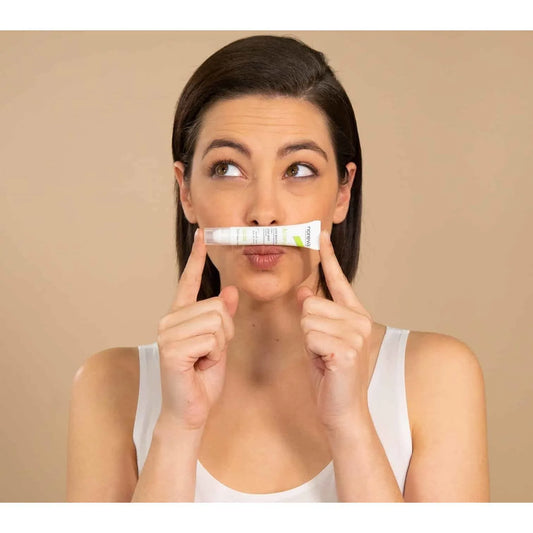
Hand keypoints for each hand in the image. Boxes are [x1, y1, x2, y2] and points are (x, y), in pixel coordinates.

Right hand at [156, 229, 238, 429]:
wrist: (190, 410)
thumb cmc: (202, 377)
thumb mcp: (219, 342)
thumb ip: (222, 317)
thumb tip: (229, 291)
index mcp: (179, 315)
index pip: (189, 280)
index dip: (197, 257)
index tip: (203, 234)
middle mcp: (169, 319)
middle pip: (217, 307)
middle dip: (225, 333)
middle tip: (210, 353)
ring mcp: (167, 333)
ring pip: (217, 321)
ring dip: (220, 345)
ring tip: (204, 360)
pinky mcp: (171, 349)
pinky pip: (212, 339)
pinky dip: (214, 356)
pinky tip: (199, 367)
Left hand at [296, 230, 373, 431]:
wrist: (342, 410)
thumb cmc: (330, 375)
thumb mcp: (319, 340)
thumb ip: (316, 316)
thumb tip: (305, 294)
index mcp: (355, 316)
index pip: (338, 280)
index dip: (329, 256)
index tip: (320, 233)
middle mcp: (359, 321)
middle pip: (311, 305)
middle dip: (308, 329)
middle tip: (321, 351)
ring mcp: (356, 334)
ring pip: (308, 319)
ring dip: (309, 342)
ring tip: (324, 359)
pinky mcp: (347, 349)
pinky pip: (310, 336)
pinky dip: (311, 352)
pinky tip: (326, 365)